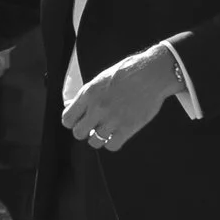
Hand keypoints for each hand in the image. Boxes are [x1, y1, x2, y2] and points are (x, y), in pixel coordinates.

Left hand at [64, 47, 181, 152]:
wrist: (152, 74)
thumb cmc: (128, 73)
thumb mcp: (100, 79)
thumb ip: (86, 95)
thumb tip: (71, 107)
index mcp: (89, 93)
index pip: (67, 119)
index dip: (73, 122)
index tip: (80, 121)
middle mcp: (98, 107)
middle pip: (78, 133)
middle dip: (84, 132)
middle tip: (93, 127)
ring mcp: (113, 119)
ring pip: (94, 142)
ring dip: (98, 138)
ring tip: (106, 131)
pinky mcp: (128, 127)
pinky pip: (112, 146)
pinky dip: (112, 143)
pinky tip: (116, 134)